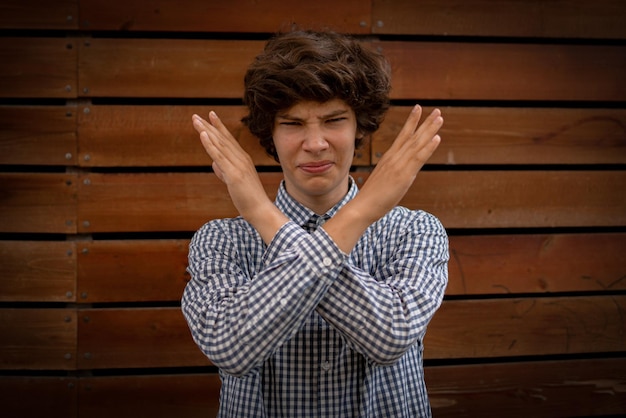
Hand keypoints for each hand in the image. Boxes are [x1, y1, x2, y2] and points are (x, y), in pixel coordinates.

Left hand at [192, 112, 287, 241]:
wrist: (260, 210)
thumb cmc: (249, 198)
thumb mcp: (234, 182)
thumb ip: (224, 171)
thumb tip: (215, 163)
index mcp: (243, 159)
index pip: (229, 140)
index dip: (219, 126)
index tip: (211, 115)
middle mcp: (241, 158)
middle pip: (222, 138)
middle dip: (208, 126)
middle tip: (196, 116)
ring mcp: (238, 165)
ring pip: (219, 144)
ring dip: (206, 131)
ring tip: (195, 120)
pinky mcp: (234, 174)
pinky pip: (219, 156)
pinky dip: (210, 145)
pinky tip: (203, 135)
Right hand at [358, 105, 441, 219]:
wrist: (362, 206)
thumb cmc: (371, 198)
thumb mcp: (383, 180)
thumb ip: (392, 173)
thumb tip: (399, 173)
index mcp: (389, 158)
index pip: (402, 136)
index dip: (411, 122)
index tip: (418, 108)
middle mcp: (394, 158)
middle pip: (412, 136)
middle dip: (425, 122)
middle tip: (436, 110)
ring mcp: (399, 165)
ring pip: (417, 143)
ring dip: (429, 129)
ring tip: (439, 117)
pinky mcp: (404, 175)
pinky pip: (418, 158)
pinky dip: (428, 147)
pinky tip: (437, 138)